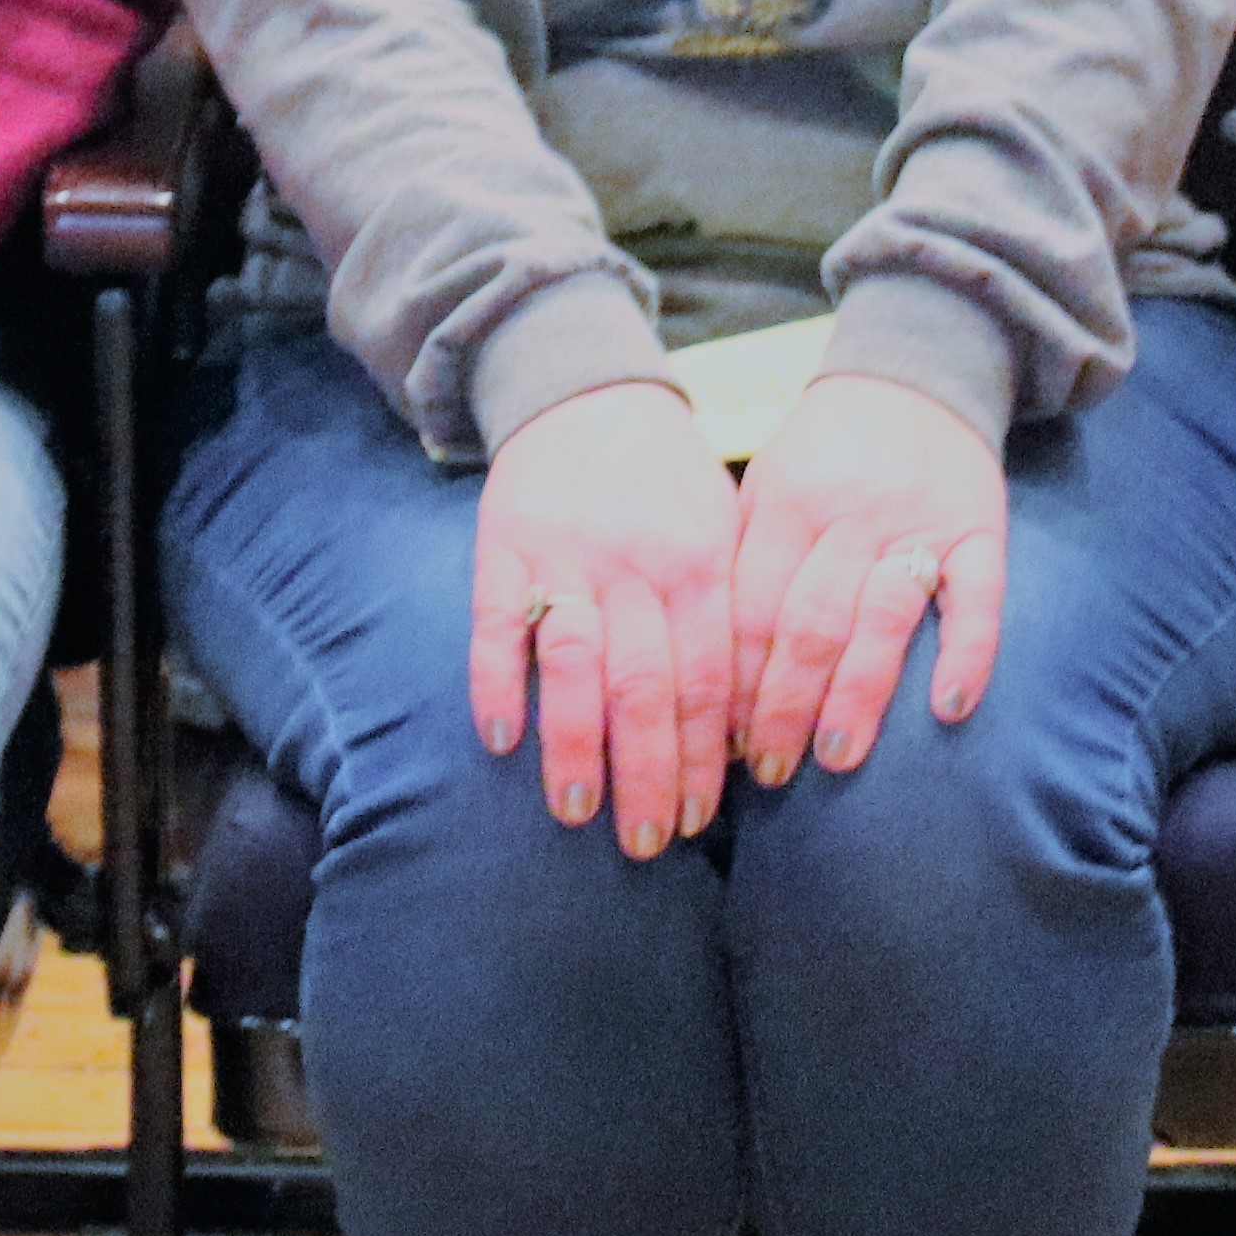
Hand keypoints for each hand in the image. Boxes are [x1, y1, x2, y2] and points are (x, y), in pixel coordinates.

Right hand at [470, 380, 738, 856]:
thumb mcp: (722, 534)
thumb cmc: (667, 483)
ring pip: (574, 664)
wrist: (586, 392)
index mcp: (699, 567)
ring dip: (576, 746)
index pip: (708, 680)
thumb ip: (728, 621)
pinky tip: (501, 740)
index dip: (703, 757)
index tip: (697, 820)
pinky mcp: (503, 548)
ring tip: (578, 813)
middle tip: (646, 843)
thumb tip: (738, 735)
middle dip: (649, 773)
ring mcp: (565, 558)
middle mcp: (635, 567)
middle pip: (645, 686)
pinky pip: (497, 624)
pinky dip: (497, 682)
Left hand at [732, 370, 1008, 782]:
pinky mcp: (980, 531)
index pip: (749, 606)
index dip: (732, 679)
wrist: (915, 370)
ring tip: (836, 759)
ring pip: (880, 619)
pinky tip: (948, 708)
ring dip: (857, 696)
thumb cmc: (825, 447)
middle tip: (769, 772)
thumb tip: (706, 664)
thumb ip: (742, 558)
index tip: (719, 740)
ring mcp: (918, 525)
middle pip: (808, 623)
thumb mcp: (766, 482)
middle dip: (782, 706)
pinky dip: (966, 654)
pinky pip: (977, 599)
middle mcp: (848, 516)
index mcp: (785, 503)